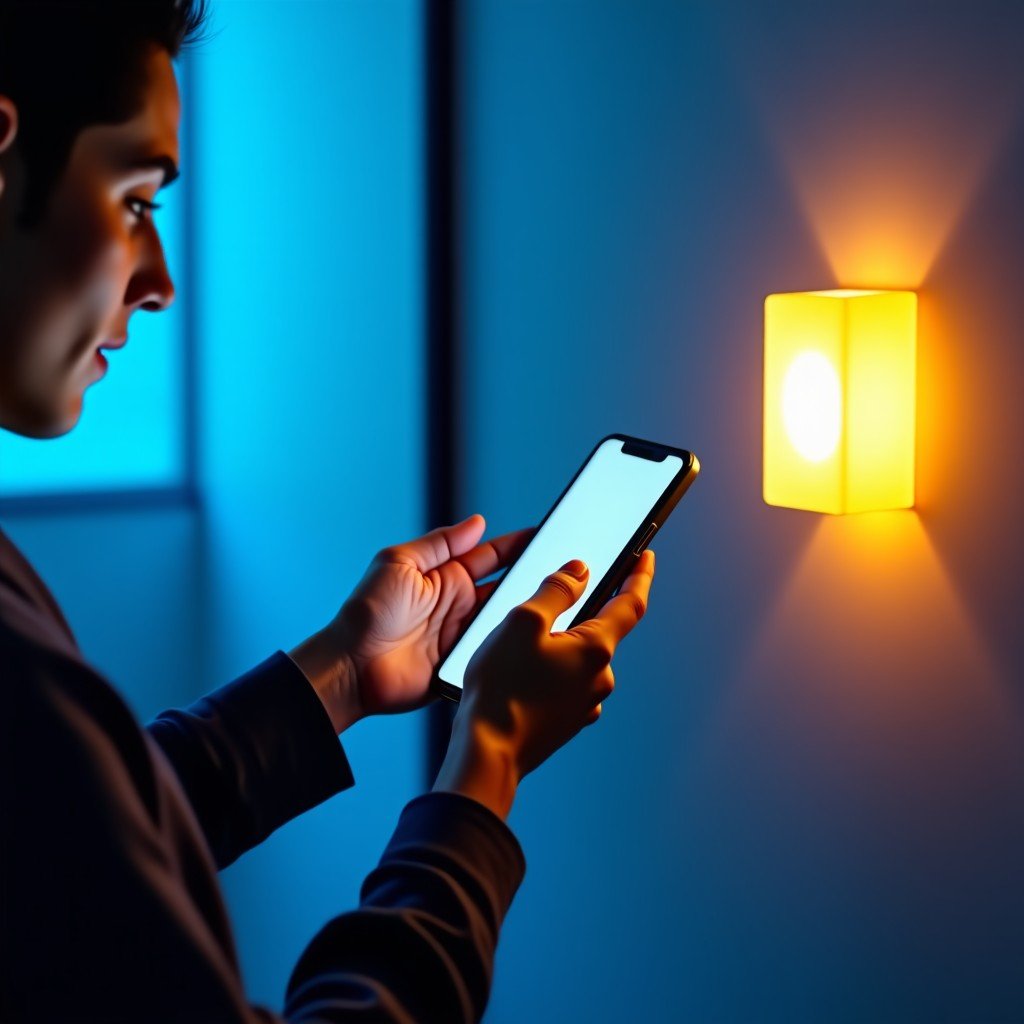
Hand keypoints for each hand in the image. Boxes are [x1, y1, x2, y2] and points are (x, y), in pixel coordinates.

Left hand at [290, 514, 534, 731]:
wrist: (353, 666)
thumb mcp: (399, 563)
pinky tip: (529, 638)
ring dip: (526, 611)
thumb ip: (439, 543)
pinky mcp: (466, 664)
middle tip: (562, 568)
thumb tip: (476, 522)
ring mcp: (464, 634)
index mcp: (445, 576)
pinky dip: (512, 645)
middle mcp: (459, 604)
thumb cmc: (368, 612)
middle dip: (532, 576)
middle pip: (506, 586)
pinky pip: (496, 651)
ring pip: (507, 618)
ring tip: (554, 601)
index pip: (492, 555)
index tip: (546, 535)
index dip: (518, 545)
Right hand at [434, 549, 655, 818]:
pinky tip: (520, 676)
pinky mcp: (568, 720)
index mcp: (596, 649)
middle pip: (597, 630)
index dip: (639, 576)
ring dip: (557, 647)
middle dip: (574, 616)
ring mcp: (585, 702)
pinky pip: (565, 683)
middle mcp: (599, 678)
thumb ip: (555, 590)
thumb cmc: (502, 690)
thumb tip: (579, 571)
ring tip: (516, 653)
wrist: (488, 751)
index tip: (646, 557)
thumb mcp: (522, 622)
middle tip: (537, 613)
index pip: (630, 603)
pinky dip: (549, 672)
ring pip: (577, 659)